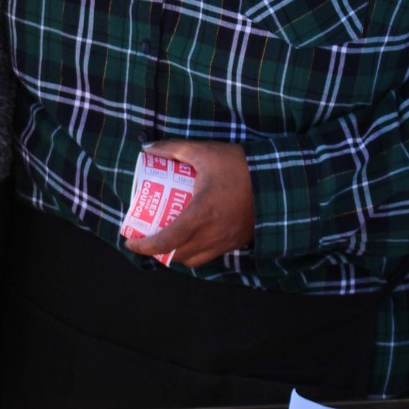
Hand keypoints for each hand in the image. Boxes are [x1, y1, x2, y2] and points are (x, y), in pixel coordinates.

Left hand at [124, 140, 254, 267]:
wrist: (278, 179)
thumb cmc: (238, 165)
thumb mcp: (203, 152)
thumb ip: (173, 149)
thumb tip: (148, 148)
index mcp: (200, 215)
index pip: (167, 241)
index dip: (145, 246)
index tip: (130, 242)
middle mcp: (212, 235)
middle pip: (176, 255)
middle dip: (157, 251)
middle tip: (146, 237)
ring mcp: (226, 242)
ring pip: (194, 260)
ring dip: (176, 254)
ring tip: (167, 239)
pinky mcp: (237, 242)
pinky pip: (210, 256)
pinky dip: (196, 252)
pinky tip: (193, 237)